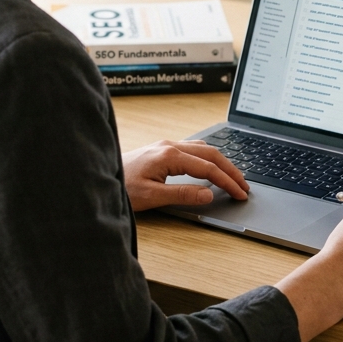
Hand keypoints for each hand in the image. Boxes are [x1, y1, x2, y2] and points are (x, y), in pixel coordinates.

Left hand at [122, 140, 249, 211]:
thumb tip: (208, 193)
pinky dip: (208, 157)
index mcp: (169, 155)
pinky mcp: (161, 149)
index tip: (240, 193)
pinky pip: (192, 149)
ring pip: (203, 148)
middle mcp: (170, 145)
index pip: (208, 168)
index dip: (227, 181)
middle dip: (230, 169)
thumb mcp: (152, 196)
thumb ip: (182, 194)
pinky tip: (210, 166)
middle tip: (244, 185)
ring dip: (221, 161)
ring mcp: (165, 145)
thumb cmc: (120, 185)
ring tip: (233, 176)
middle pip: (210, 153)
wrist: (98, 173)